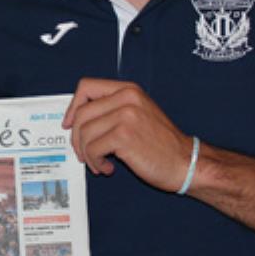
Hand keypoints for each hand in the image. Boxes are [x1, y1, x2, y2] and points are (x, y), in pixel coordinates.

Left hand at [63, 78, 193, 190]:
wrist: (185, 162)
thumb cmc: (162, 144)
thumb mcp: (139, 114)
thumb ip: (113, 109)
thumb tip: (79, 119)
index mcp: (128, 90)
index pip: (86, 87)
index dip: (72, 106)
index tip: (69, 124)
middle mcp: (126, 98)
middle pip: (81, 114)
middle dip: (77, 138)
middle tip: (84, 153)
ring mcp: (125, 115)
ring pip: (84, 133)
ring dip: (88, 154)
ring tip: (100, 163)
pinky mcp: (124, 135)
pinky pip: (93, 149)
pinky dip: (96, 162)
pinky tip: (108, 167)